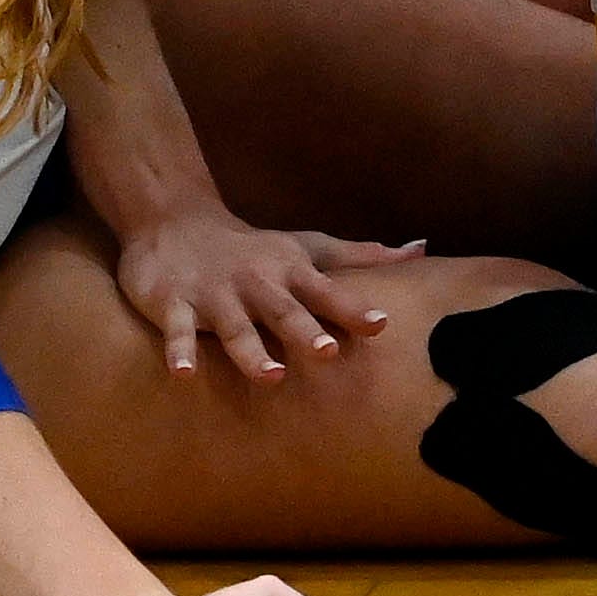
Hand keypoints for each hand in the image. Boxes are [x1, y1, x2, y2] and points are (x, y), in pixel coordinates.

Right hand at [109, 206, 422, 381]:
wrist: (176, 219)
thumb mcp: (308, 247)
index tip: (380, 325)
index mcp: (289, 272)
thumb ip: (361, 255)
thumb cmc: (256, 247)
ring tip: (271, 376)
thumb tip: (421, 249)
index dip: (352, 308)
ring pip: (235, 327)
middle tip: (327, 353)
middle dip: (304, 331)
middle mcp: (256, 283)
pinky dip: (179, 351)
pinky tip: (183, 375)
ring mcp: (214, 294)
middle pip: (283, 310)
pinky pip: (177, 331)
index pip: (326, 291)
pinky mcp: (175, 304)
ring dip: (252, 351)